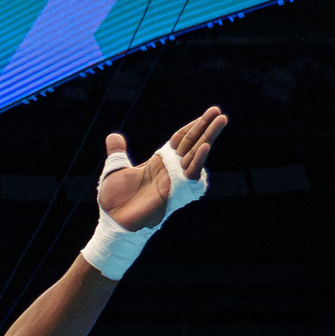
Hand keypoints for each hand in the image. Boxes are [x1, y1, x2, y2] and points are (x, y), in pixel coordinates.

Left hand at [99, 107, 225, 230]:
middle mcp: (169, 169)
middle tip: (218, 112)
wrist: (113, 223)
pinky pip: (190, 173)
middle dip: (206, 127)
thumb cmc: (115, 202)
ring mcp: (173, 179)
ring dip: (208, 136)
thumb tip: (113, 136)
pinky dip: (197, 160)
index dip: (192, 126)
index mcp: (158, 162)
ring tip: (221, 120)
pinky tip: (204, 146)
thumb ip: (117, 153)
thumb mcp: (114, 171)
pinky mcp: (174, 191)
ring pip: (195, 153)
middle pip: (192, 143)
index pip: (179, 139)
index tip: (206, 114)